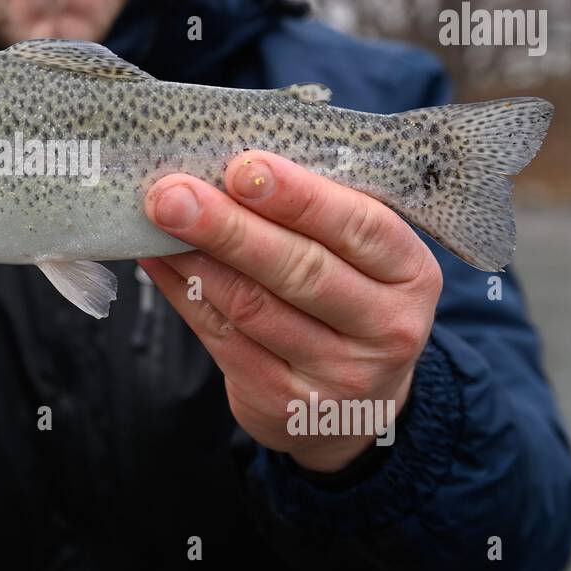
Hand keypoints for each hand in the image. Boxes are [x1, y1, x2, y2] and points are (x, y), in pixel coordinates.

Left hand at [138, 151, 442, 472]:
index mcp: (411, 274)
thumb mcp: (363, 258)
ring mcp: (337, 374)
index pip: (361, 227)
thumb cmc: (351, 300)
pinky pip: (222, 338)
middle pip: (301, 270)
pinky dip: (184, 292)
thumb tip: (230, 164)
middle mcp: (385, 328)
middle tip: (174, 193)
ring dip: (197, 258)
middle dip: (230, 227)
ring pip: (253, 306)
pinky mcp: (282, 402)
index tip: (243, 167)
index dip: (300, 197)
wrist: (356, 406)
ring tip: (158, 217)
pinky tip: (159, 260)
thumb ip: (316, 214)